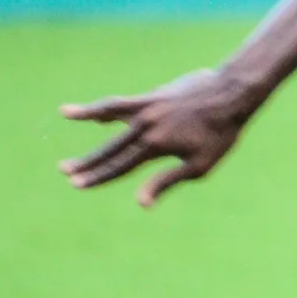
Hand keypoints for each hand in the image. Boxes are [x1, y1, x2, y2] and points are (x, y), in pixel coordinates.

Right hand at [58, 68, 257, 206]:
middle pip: (111, 147)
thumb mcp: (199, 165)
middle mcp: (146, 126)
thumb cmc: (220, 133)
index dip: (98, 177)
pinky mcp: (153, 96)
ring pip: (110, 114)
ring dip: (86, 116)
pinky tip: (96, 111)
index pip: (120, 166)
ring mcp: (147, 107)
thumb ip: (166, 181)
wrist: (232, 94)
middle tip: (64, 171)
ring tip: (64, 113)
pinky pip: (125, 100)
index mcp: (156, 146)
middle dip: (88, 161)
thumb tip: (141, 203)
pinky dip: (109, 104)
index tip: (77, 185)